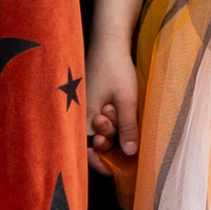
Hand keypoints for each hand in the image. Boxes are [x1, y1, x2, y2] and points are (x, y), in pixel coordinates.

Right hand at [86, 30, 139, 158]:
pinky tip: (119, 107)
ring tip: (120, 106)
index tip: (116, 169)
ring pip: (101, 128)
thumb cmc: (116, 68)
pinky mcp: (92, 97)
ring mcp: (86, 104)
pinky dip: (113, 117)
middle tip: (119, 119)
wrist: (110, 40)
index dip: (101, 163)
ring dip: (114, 125)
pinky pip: (101, 116)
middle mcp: (81, 113)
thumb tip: (129, 153)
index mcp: (84, 116)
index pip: (88, 151)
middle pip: (96, 140)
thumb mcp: (126, 100)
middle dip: (111, 137)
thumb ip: (127, 128)